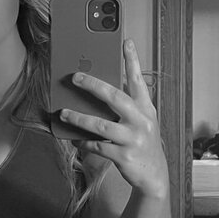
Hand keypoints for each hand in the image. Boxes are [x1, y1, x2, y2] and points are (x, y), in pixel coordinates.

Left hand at [60, 38, 168, 198]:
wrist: (154, 176)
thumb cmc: (143, 143)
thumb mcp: (142, 121)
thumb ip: (128, 105)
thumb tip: (101, 89)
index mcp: (146, 109)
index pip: (139, 80)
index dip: (132, 60)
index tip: (125, 41)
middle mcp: (142, 121)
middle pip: (115, 97)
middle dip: (93, 85)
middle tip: (75, 77)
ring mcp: (133, 139)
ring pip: (100, 125)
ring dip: (79, 118)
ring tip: (64, 112)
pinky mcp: (124, 156)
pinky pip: (97, 146)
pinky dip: (83, 141)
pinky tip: (74, 138)